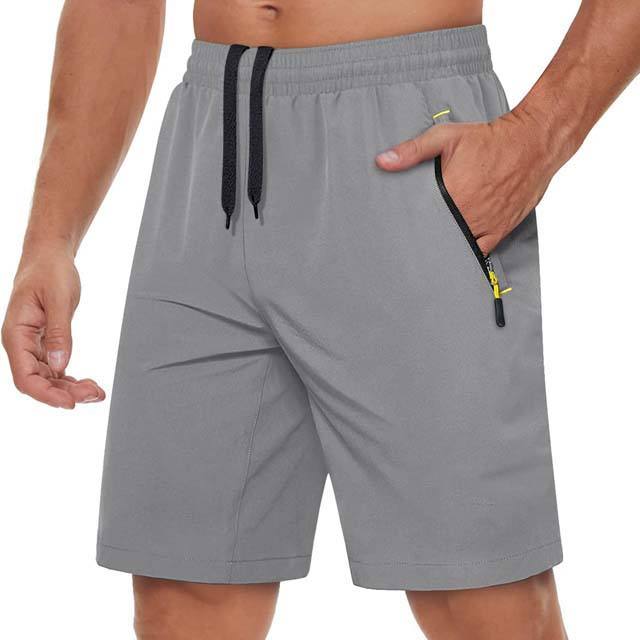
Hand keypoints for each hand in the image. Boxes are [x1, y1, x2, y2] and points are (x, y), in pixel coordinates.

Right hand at [2, 246, 104, 408]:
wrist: (50, 257)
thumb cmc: (50, 272)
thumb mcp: (59, 299)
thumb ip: (59, 333)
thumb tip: (59, 364)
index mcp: (16, 334)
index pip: (24, 377)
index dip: (46, 394)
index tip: (70, 402)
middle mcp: (21, 344)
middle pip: (37, 381)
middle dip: (65, 393)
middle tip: (95, 394)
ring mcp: (32, 345)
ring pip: (48, 377)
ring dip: (70, 388)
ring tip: (97, 392)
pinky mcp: (45, 342)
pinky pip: (55, 368)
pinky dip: (70, 378)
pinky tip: (87, 383)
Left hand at [376, 111, 553, 254]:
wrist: (533, 142)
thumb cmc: (490, 139)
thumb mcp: (447, 137)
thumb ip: (412, 151)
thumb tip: (383, 161)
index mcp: (452, 194)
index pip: (422, 223)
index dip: (409, 231)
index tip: (398, 235)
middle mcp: (469, 214)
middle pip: (439, 238)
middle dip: (425, 241)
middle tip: (409, 247)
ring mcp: (486, 225)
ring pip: (458, 247)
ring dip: (445, 249)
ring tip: (428, 254)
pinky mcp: (501, 229)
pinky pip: (480, 251)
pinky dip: (467, 253)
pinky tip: (454, 255)